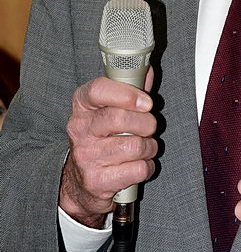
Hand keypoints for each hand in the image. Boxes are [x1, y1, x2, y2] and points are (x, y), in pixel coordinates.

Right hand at [59, 68, 156, 226]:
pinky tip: (138, 165)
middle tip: (149, 127)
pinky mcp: (97, 181)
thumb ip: (130, 89)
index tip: (146, 102)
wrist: (80, 182)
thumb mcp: (109, 110)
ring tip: (144, 147)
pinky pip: (138, 169)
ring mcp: (86, 156)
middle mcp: (80, 129)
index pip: (99, 90)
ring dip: (149, 147)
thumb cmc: (101, 139)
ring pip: (134, 146)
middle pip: (120, 118)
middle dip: (146, 122)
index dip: (127, 94)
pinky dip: (147, 167)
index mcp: (82, 106)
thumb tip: (148, 69)